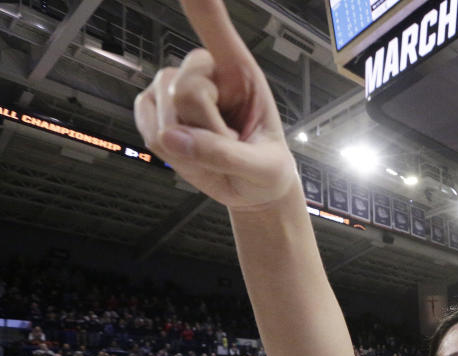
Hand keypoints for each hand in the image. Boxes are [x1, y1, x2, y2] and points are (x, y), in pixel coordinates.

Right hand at [134, 0, 298, 211]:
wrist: (251, 189)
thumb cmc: (266, 169)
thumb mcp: (262, 167)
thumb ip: (225, 154)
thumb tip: (173, 138)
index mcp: (241, 72)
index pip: (214, 26)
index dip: (197, 2)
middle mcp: (206, 72)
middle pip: (187, 88)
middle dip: (207, 128)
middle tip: (230, 144)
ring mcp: (175, 89)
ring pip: (164, 110)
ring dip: (189, 143)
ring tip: (214, 149)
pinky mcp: (155, 109)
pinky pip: (145, 127)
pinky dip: (168, 151)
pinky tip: (191, 151)